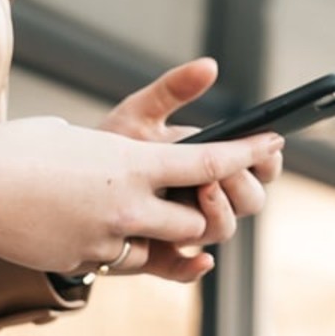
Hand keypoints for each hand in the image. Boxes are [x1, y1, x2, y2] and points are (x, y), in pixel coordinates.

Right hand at [0, 113, 281, 280]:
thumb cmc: (20, 152)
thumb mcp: (77, 138)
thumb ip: (116, 155)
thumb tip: (126, 166)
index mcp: (134, 162)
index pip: (209, 161)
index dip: (245, 156)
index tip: (271, 147)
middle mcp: (130, 206)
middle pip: (196, 221)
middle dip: (199, 215)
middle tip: (190, 202)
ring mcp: (108, 240)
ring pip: (157, 249)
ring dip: (156, 237)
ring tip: (128, 217)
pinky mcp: (84, 264)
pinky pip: (116, 263)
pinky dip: (114, 251)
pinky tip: (89, 233)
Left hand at [95, 57, 284, 281]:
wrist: (67, 190)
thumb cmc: (108, 149)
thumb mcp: (137, 116)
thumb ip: (170, 91)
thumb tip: (210, 65)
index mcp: (209, 164)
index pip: (258, 166)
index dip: (267, 159)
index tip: (265, 145)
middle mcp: (204, 199)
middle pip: (250, 202)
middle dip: (242, 186)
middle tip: (221, 169)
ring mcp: (183, 229)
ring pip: (222, 232)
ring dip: (220, 215)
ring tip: (202, 190)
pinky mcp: (158, 256)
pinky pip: (184, 270)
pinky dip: (194, 267)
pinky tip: (201, 261)